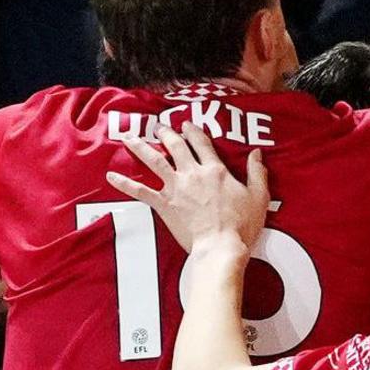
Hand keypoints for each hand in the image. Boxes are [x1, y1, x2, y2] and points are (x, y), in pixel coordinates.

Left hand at [105, 117, 270, 252]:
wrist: (219, 246)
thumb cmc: (241, 224)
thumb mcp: (258, 196)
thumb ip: (257, 172)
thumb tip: (257, 153)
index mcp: (215, 170)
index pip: (202, 143)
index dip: (193, 131)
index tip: (186, 124)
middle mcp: (193, 173)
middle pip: (176, 146)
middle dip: (166, 133)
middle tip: (158, 126)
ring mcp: (176, 188)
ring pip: (155, 161)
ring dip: (141, 147)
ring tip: (128, 138)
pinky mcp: (164, 204)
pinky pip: (141, 191)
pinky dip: (125, 183)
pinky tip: (111, 176)